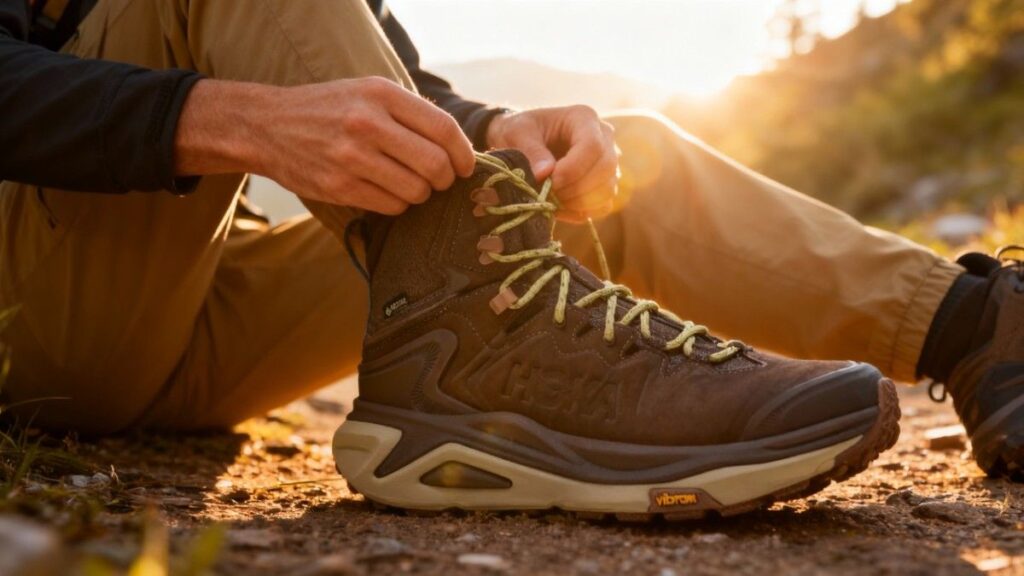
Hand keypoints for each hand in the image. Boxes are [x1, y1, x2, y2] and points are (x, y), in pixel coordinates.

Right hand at [175, 78, 474, 214]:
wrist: (266, 125)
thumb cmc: (329, 109)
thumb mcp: (367, 93)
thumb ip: (409, 113)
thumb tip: (457, 147)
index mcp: (381, 94)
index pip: (444, 129)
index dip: (463, 154)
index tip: (465, 166)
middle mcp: (367, 123)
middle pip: (435, 164)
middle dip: (445, 179)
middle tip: (440, 180)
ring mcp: (351, 157)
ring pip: (416, 190)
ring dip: (421, 194)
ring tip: (410, 185)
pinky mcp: (339, 186)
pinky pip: (392, 206)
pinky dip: (399, 204)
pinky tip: (388, 192)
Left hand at [485, 106, 618, 221]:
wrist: (525, 139)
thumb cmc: (522, 130)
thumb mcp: (517, 133)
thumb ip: (530, 151)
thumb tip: (544, 174)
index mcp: (584, 118)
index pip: (593, 146)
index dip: (574, 169)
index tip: (550, 182)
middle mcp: (604, 138)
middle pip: (606, 169)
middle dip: (576, 188)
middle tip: (548, 195)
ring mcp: (608, 162)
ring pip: (608, 189)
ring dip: (579, 202)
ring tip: (551, 201)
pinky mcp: (604, 184)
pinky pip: (603, 205)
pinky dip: (582, 212)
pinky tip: (559, 208)